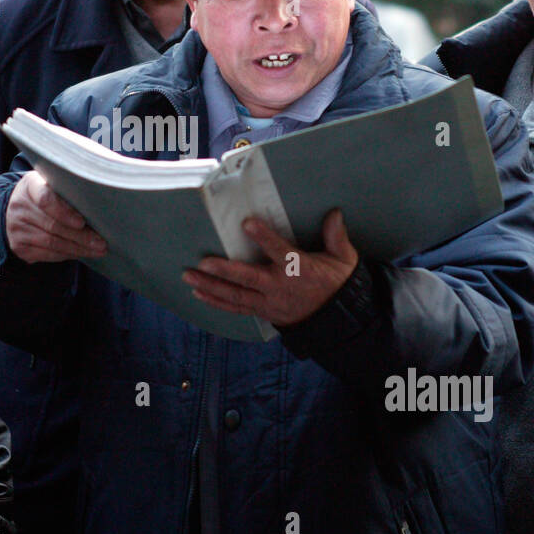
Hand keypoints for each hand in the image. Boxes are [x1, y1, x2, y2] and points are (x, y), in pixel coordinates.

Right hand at [5, 169, 107, 263]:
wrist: (17, 209)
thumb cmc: (45, 194)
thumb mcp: (52, 184)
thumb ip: (68, 190)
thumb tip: (98, 205)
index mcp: (30, 185)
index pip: (45, 199)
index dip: (65, 212)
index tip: (82, 222)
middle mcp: (19, 207)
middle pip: (52, 225)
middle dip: (80, 236)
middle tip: (100, 242)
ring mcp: (16, 228)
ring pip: (51, 243)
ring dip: (77, 249)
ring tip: (97, 250)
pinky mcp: (19, 246)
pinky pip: (47, 254)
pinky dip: (67, 255)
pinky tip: (81, 253)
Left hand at [182, 209, 357, 326]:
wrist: (337, 321)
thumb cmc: (336, 284)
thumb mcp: (343, 259)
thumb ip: (336, 236)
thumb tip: (334, 213)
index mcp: (299, 268)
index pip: (279, 251)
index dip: (264, 238)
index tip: (247, 224)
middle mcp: (280, 287)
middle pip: (249, 279)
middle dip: (224, 271)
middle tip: (203, 263)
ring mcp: (269, 302)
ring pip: (237, 296)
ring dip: (211, 287)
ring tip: (189, 277)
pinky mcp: (263, 312)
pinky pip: (236, 309)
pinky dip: (217, 302)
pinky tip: (199, 294)